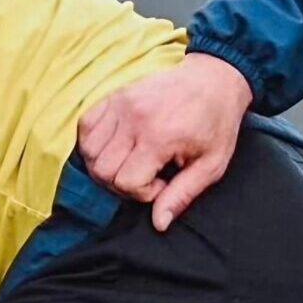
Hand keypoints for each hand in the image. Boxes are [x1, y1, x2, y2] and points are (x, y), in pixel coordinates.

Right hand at [77, 53, 254, 229]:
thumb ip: (182, 194)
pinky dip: (93, 142)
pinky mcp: (115, 95)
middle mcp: (134, 119)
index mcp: (160, 137)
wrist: (215, 78)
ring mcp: (121, 104)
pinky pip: (85, 126)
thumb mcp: (211, 164)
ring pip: (89, 151)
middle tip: (146, 175)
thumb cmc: (216, 123)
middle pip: (103, 170)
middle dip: (122, 183)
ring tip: (131, 161)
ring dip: (105, 165)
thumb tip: (159, 223)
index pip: (126, 182)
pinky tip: (117, 145)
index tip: (163, 183)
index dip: (143, 193)